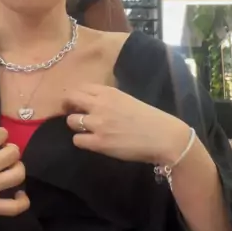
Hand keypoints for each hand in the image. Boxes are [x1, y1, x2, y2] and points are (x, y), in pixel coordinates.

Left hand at [65, 84, 189, 164]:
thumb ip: (109, 99)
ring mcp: (98, 124)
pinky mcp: (99, 142)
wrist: (163, 137)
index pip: (80, 88)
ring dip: (76, 126)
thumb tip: (93, 101)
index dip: (76, 96)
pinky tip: (91, 142)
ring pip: (71, 121)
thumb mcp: (127, 100)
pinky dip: (82, 141)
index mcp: (109, 92)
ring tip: (85, 130)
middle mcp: (100, 104)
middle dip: (68, 106)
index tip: (78, 102)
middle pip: (70, 99)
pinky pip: (77, 140)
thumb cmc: (149, 118)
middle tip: (74, 114)